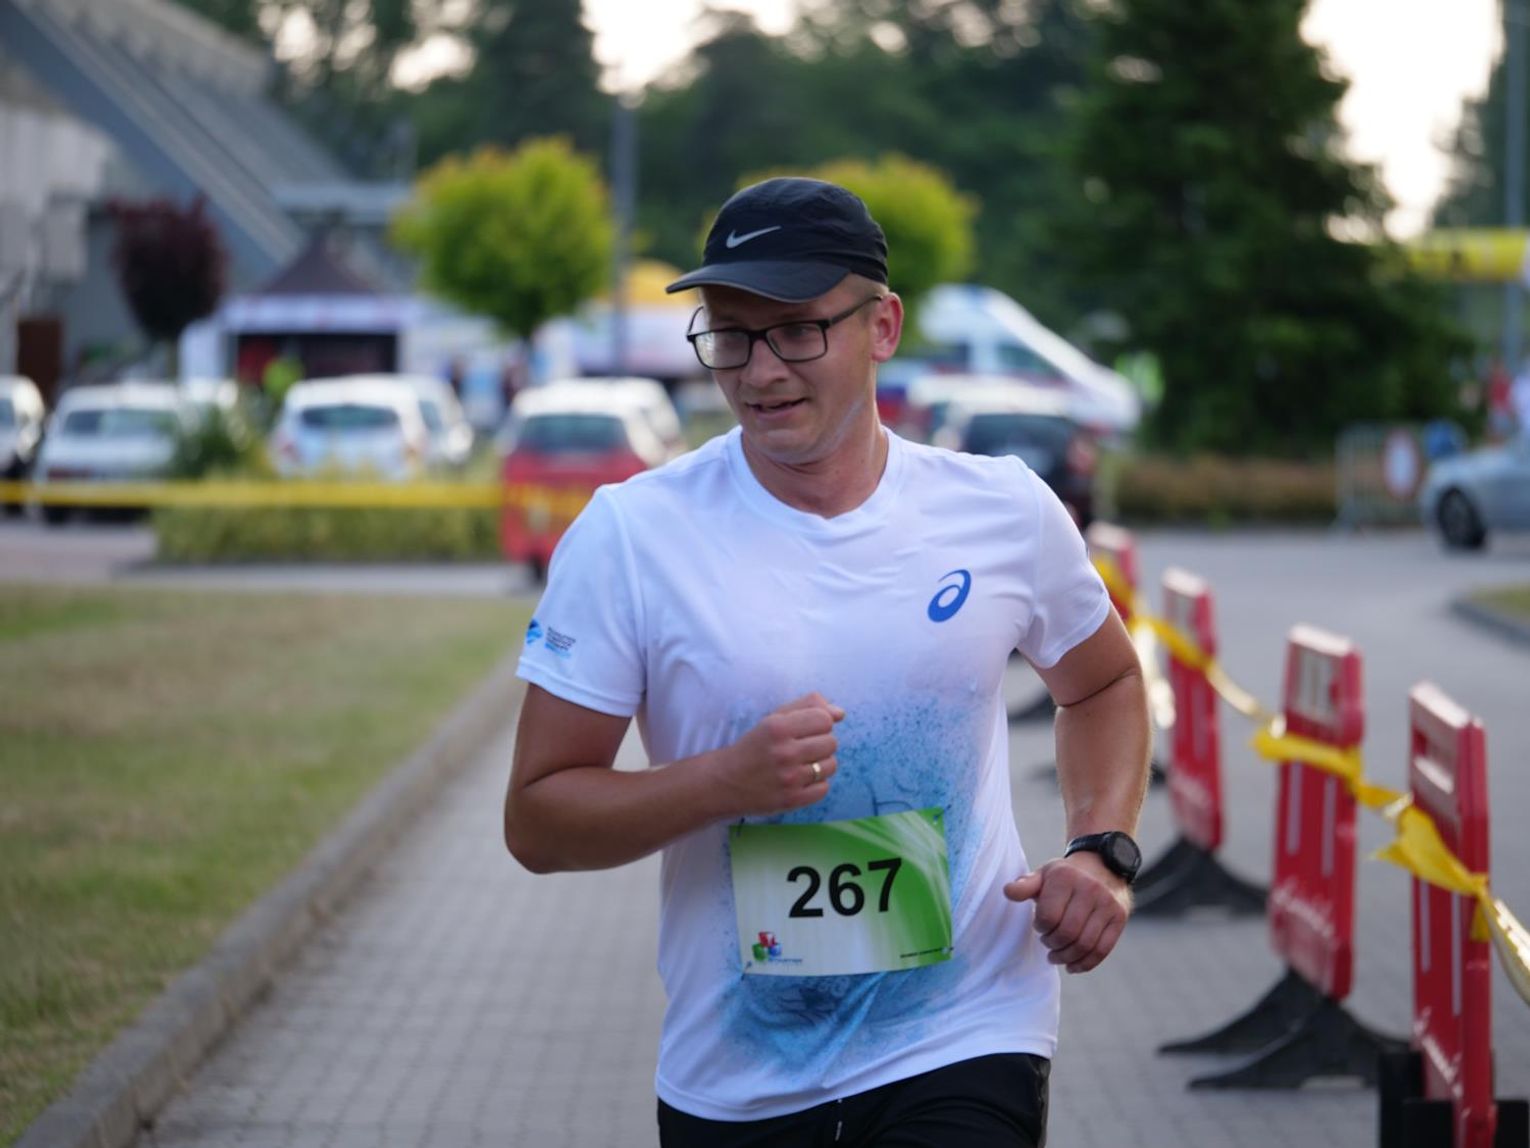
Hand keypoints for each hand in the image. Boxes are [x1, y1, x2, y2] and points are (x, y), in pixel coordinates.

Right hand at [717, 693, 843, 816]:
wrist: (725, 782)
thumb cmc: (754, 747)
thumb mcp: (773, 719)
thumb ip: (806, 707)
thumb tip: (840, 713)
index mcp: (778, 727)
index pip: (825, 719)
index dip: (819, 723)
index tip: (806, 730)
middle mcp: (784, 752)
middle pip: (831, 742)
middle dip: (820, 743)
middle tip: (801, 748)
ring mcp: (789, 779)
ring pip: (831, 765)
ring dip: (821, 764)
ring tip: (802, 764)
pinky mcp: (792, 800)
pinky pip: (824, 788)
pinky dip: (816, 784)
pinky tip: (800, 780)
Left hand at [1003, 852, 1130, 973]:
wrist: (1102, 865)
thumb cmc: (1065, 876)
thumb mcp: (1044, 874)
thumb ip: (1025, 885)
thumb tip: (1007, 892)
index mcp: (1066, 878)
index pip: (1049, 916)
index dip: (1041, 927)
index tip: (1040, 926)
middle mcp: (1090, 889)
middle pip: (1068, 933)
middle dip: (1053, 944)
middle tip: (1048, 944)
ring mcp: (1107, 904)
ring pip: (1085, 944)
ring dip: (1067, 957)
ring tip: (1056, 957)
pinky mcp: (1119, 918)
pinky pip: (1102, 950)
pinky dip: (1085, 963)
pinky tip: (1073, 966)